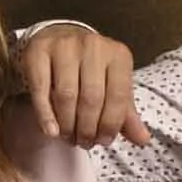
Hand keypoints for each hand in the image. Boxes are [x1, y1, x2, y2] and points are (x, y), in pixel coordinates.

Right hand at [17, 23, 148, 147]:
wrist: (60, 39)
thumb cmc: (90, 69)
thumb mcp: (112, 86)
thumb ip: (125, 113)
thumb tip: (143, 140)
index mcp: (117, 55)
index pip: (118, 96)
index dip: (110, 125)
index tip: (102, 141)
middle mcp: (93, 46)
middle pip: (92, 98)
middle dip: (87, 128)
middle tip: (83, 142)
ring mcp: (64, 46)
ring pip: (66, 96)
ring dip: (68, 125)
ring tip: (68, 136)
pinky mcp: (39, 51)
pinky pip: (41, 90)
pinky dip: (46, 115)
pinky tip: (51, 131)